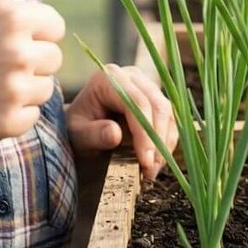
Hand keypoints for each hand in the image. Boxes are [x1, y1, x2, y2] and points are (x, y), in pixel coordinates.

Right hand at [0, 0, 65, 143]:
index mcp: (15, 17)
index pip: (53, 25)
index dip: (29, 30)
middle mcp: (20, 53)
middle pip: (52, 57)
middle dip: (26, 59)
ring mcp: (14, 91)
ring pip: (44, 88)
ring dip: (21, 87)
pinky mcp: (8, 123)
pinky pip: (31, 116)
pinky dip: (11, 114)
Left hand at [67, 63, 177, 179]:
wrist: (81, 128)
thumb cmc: (77, 130)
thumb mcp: (77, 134)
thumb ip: (93, 134)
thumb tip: (115, 134)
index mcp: (110, 79)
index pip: (137, 103)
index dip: (145, 132)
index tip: (145, 161)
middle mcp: (132, 76)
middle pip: (157, 106)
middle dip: (157, 141)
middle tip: (150, 170)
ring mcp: (146, 86)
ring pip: (168, 113)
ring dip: (165, 144)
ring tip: (151, 170)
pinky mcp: (156, 100)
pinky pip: (170, 120)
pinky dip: (167, 142)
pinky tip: (156, 162)